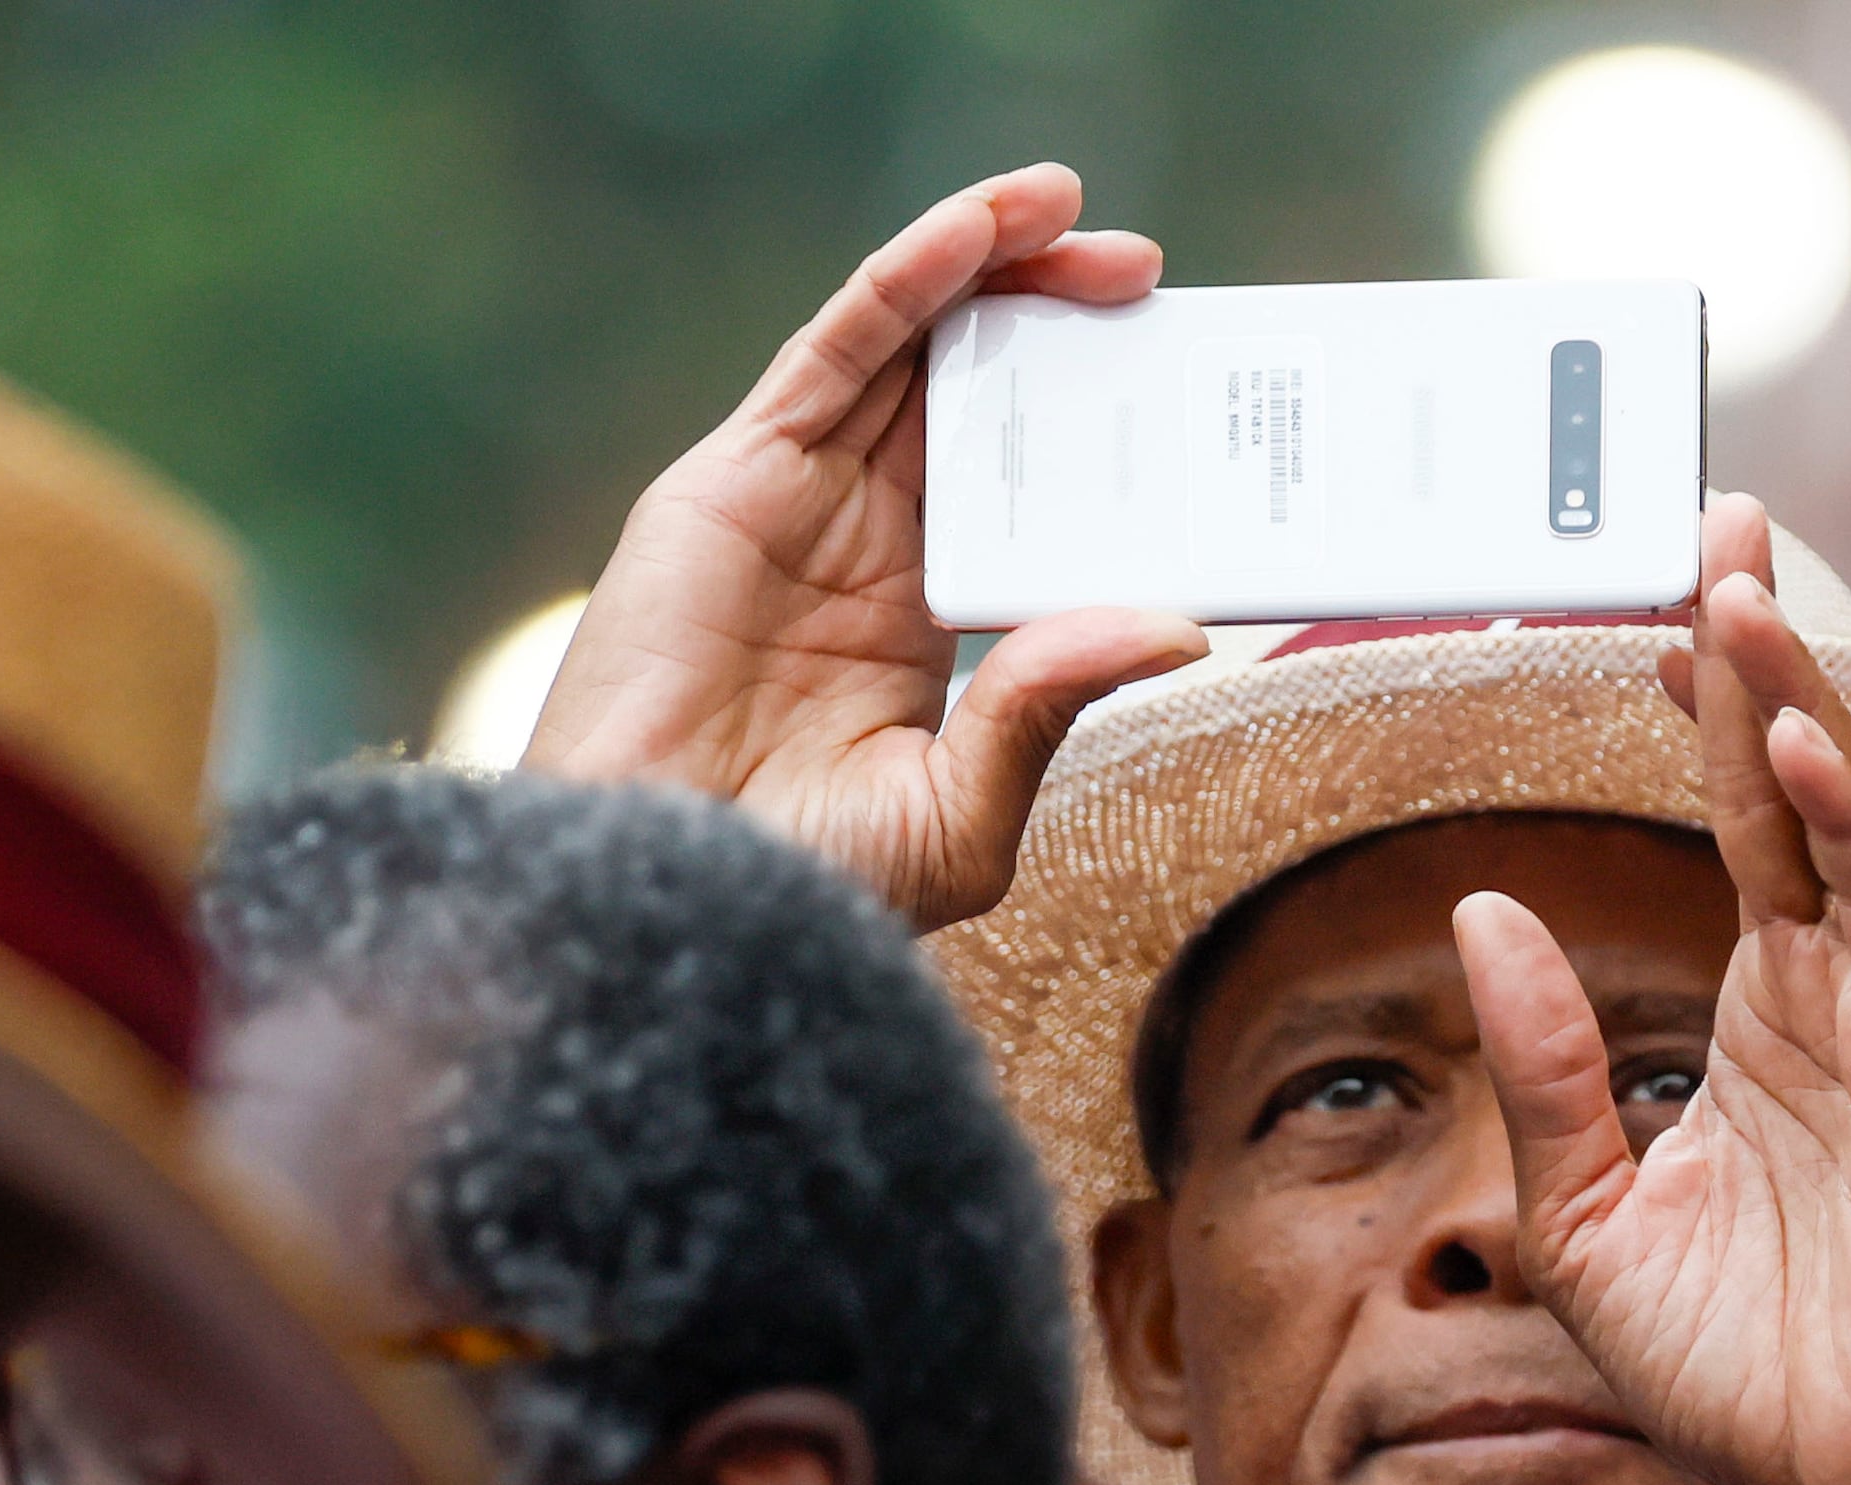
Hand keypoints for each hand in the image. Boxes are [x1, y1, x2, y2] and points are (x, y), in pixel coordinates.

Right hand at [522, 164, 1207, 931]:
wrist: (663, 903)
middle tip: (1151, 285)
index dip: (1098, 432)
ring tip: (1076, 214)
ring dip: (992, 268)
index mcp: (924, 621)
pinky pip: (838, 351)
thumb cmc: (802, 888)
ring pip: (910, 352)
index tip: (1187, 397)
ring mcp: (803, 504)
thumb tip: (1177, 624)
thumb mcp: (961, 814)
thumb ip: (1051, 708)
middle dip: (1061, 325)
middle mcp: (867, 546)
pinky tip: (980, 231)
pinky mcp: (740, 477)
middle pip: (978, 399)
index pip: (1026, 492)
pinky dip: (908, 280)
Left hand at [1453, 496, 1850, 1484]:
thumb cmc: (1723, 1366)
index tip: (1649, 600)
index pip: (1729, 827)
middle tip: (1714, 520)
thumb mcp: (1582, 1208)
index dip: (1696, 713)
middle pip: (1795, 791)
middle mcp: (1835, 1001)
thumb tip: (1480, 908)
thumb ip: (1544, 1060)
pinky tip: (1802, 755)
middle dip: (1757, 657)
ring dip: (1801, 710)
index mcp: (1760, 1017)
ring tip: (1742, 594)